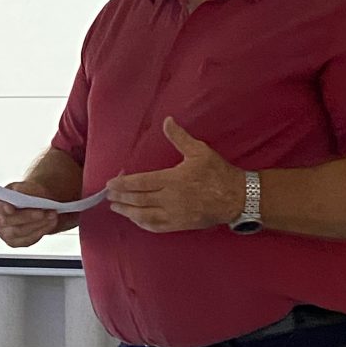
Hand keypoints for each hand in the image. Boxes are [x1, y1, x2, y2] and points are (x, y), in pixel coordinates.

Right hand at [0, 181, 59, 246]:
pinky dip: (41, 231)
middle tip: (43, 212)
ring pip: (19, 232)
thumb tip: (23, 194)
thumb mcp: (26, 187)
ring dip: (37, 224)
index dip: (0, 207)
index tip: (11, 208)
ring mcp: (4, 233)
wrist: (35, 204)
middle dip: (27, 216)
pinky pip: (27, 240)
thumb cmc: (28, 194)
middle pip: (7, 221)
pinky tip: (50, 223)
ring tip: (52, 215)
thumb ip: (23, 190)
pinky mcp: (15, 242)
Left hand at [106, 117, 244, 232]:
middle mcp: (171, 198)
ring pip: (144, 215)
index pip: (141, 182)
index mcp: (173, 179)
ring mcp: (175, 214)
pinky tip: (134, 218)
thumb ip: (179, 137)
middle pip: (139, 199)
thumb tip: (167, 120)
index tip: (110, 183)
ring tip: (115, 207)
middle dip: (121, 197)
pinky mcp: (180, 225)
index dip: (123, 184)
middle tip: (108, 195)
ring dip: (127, 211)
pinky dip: (142, 223)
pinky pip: (156, 226)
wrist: (238, 198)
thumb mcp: (200, 151)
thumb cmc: (218, 173)